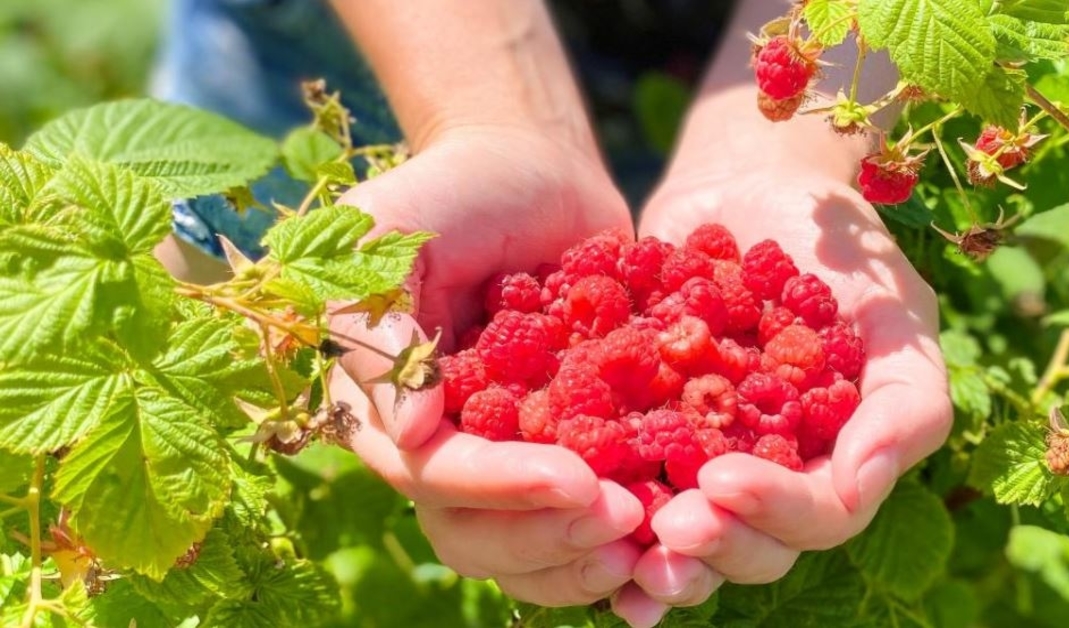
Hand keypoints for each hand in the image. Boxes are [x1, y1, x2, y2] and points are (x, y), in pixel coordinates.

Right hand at [328, 127, 643, 606]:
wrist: (535, 172)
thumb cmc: (455, 188)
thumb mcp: (395, 231)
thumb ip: (381, 316)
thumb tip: (406, 430)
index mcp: (388, 409)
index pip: (433, 473)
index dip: (499, 487)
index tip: (575, 479)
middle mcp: (442, 448)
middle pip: (478, 535)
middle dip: (550, 536)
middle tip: (628, 520)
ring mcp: (506, 455)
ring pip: (531, 545)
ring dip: (589, 553)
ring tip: (659, 537)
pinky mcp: (567, 448)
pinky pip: (586, 514)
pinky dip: (630, 530)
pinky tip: (680, 527)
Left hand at [618, 167, 951, 611]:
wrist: (747, 186)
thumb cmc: (836, 244)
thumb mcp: (892, 309)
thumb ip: (903, 398)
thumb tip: (859, 485)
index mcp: (838, 457)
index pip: (821, 513)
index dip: (776, 512)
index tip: (723, 481)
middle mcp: (774, 472)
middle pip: (752, 544)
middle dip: (713, 544)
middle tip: (668, 529)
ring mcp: (707, 455)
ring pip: (689, 533)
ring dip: (658, 552)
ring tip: (619, 546)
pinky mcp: (644, 429)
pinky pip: (624, 482)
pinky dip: (602, 511)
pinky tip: (570, 522)